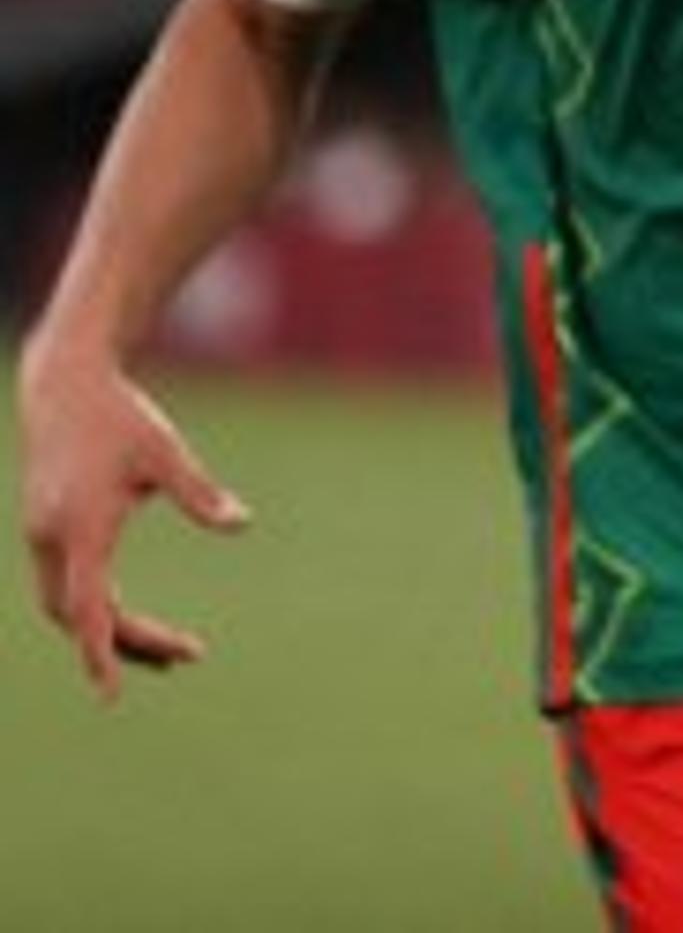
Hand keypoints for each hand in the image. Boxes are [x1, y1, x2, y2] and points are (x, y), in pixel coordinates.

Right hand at [15, 350, 250, 699]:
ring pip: (66, 606)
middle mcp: (53, 539)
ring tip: (173, 651)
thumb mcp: (164, 451)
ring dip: (112, 630)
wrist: (63, 385)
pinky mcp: (45, 529)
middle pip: (81, 615)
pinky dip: (98, 607)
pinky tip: (132, 616)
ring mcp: (42, 536)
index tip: (112, 696)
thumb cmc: (120, 416)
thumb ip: (199, 492)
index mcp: (81, 527)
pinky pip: (65, 586)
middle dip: (128, 643)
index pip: (88, 607)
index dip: (100, 652)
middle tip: (191, 655)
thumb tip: (240, 524)